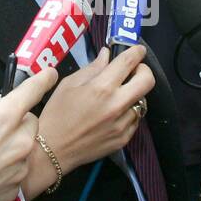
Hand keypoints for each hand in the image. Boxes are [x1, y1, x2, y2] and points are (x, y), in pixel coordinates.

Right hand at [0, 69, 56, 200]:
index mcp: (3, 118)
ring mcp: (19, 169)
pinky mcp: (14, 191)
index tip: (50, 75)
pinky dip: (5, 170)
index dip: (42, 80)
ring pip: (24, 149)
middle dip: (17, 121)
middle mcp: (19, 142)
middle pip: (30, 123)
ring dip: (12, 147)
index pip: (32, 91)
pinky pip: (16, 172)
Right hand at [26, 47, 155, 196]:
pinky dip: (128, 112)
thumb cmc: (56, 114)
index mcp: (101, 87)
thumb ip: (92, 68)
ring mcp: (122, 124)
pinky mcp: (124, 138)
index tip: (137, 50)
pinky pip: (135, 119)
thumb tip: (107, 55)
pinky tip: (113, 114)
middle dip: (143, 71)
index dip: (136, 52)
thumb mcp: (69, 85)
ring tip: (117, 97)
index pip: (129, 62)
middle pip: (147, 80)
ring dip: (133, 94)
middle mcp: (116, 105)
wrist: (52, 150)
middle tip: (132, 72)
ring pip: (142, 101)